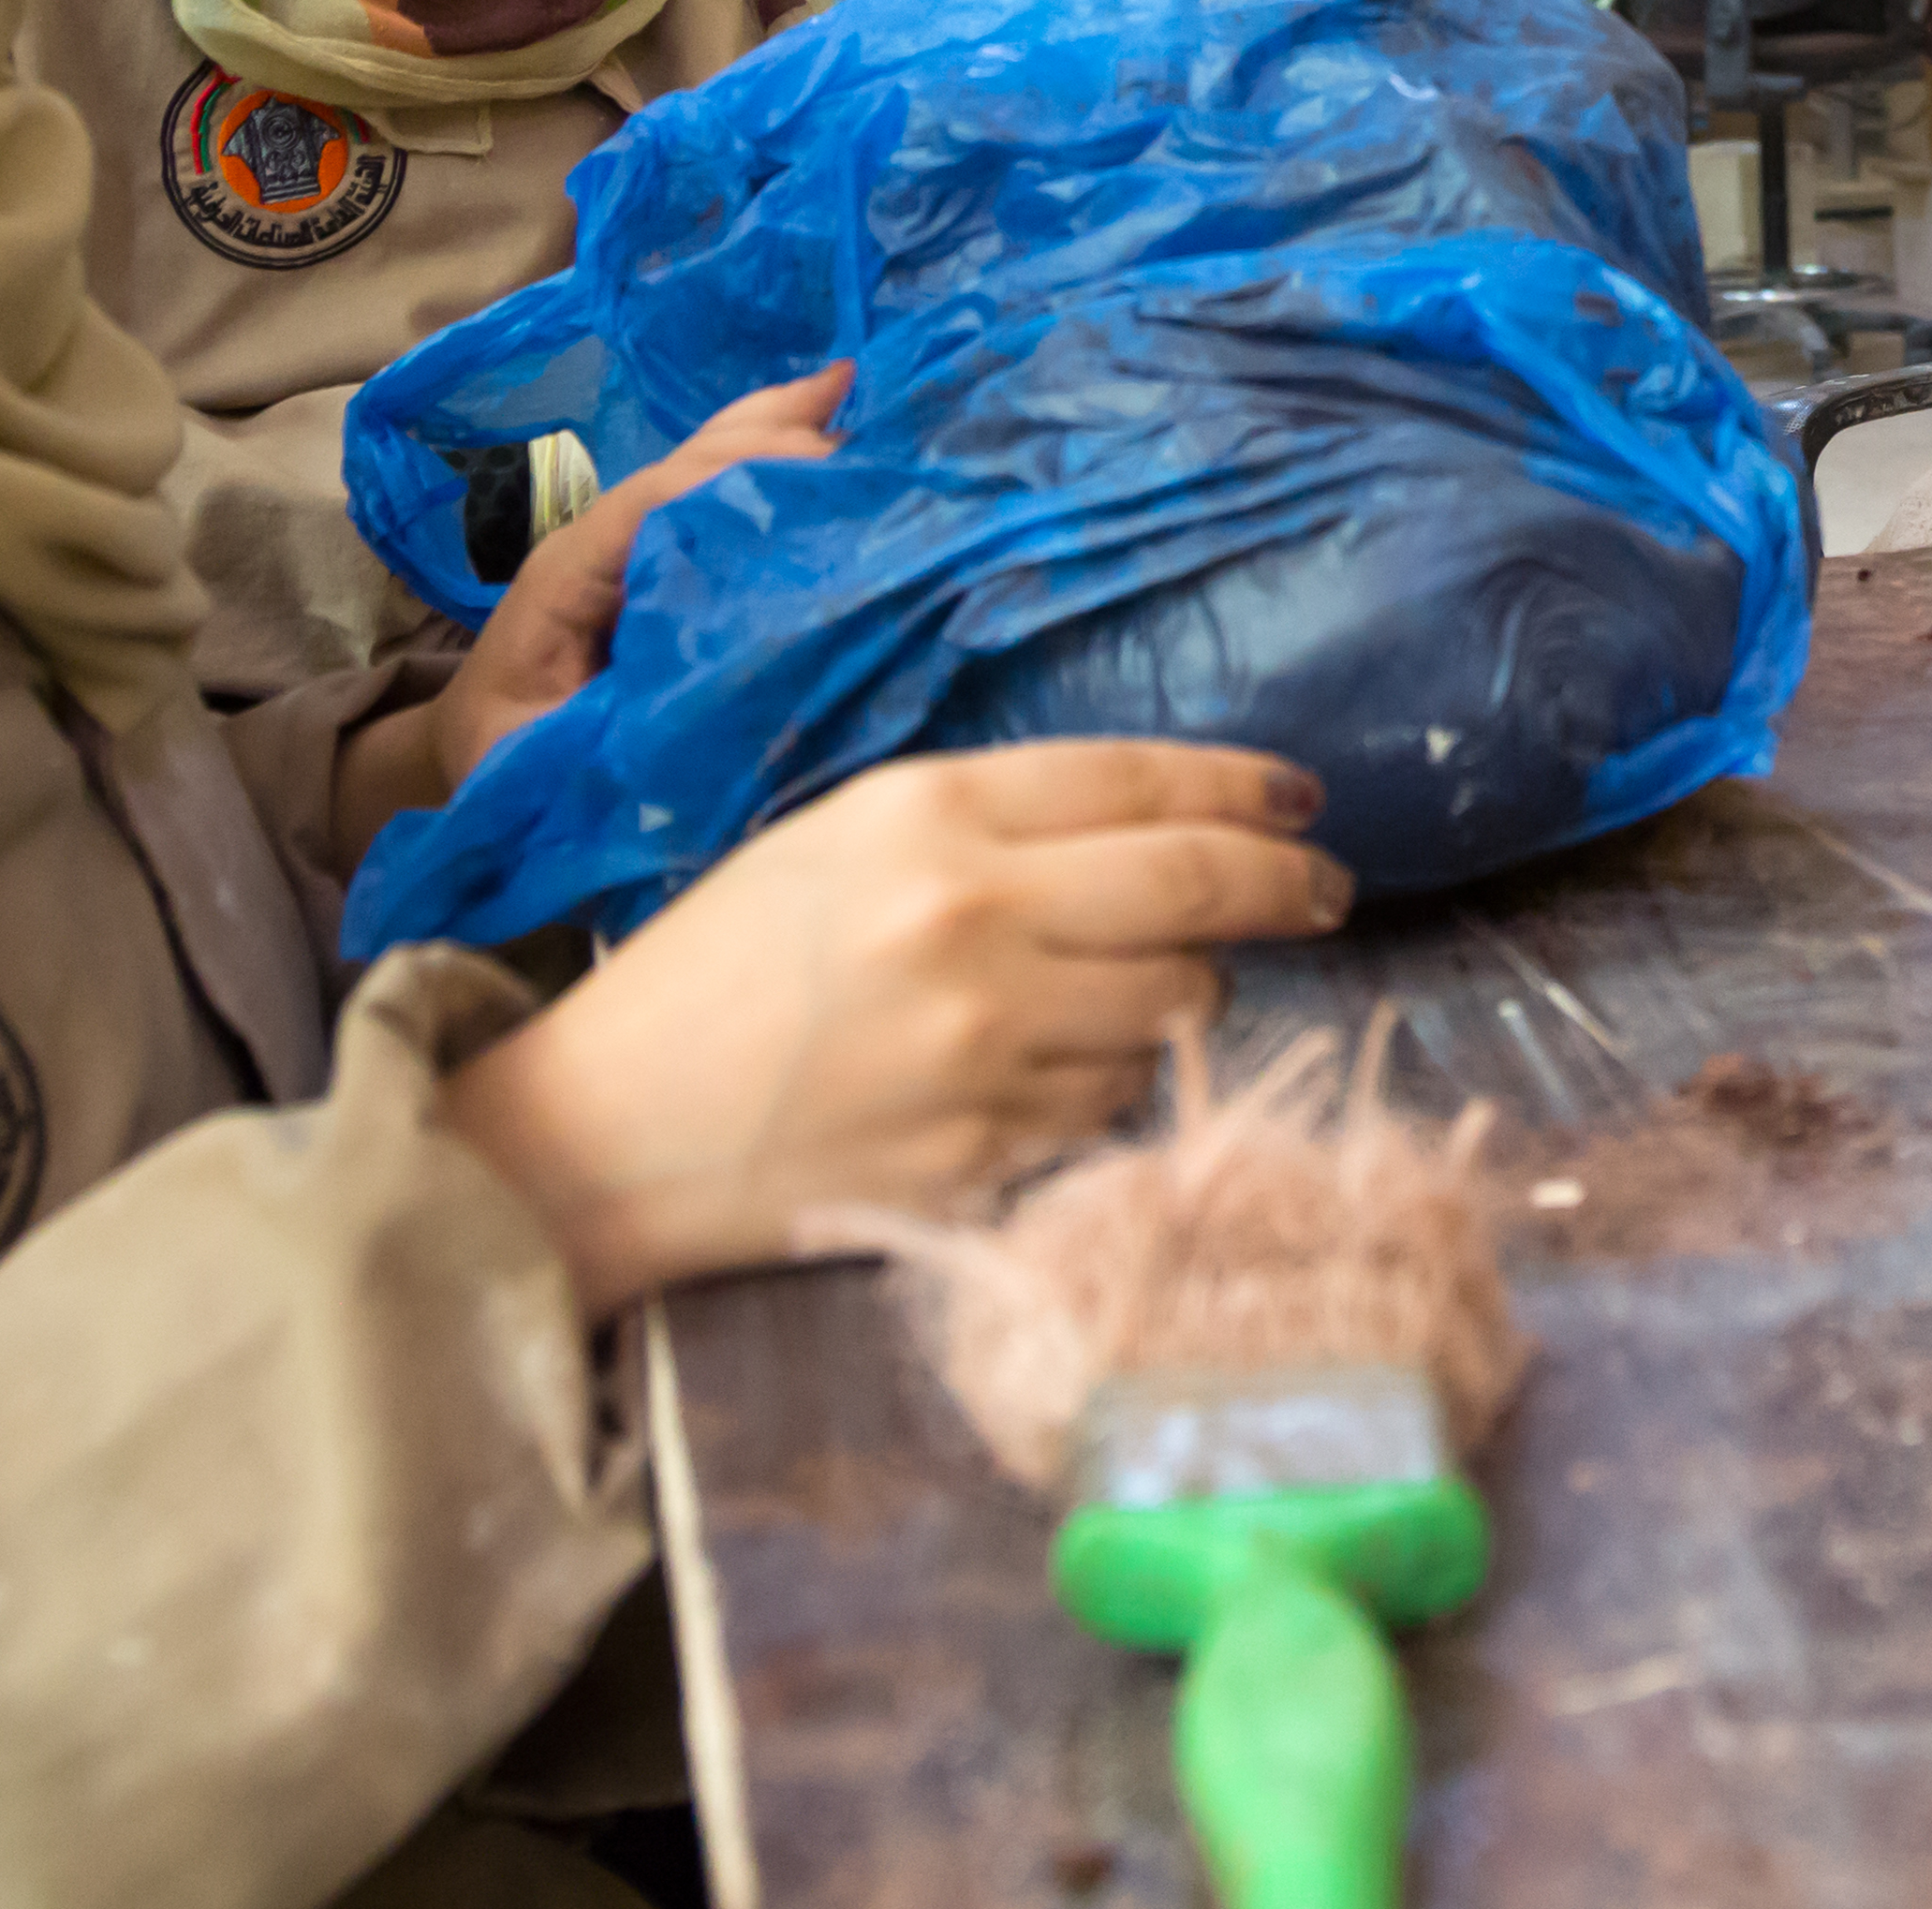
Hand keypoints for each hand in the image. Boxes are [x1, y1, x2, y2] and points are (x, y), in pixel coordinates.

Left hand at [333, 366, 853, 847]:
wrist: (468, 747)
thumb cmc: (498, 760)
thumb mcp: (533, 760)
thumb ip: (600, 736)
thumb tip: (694, 725)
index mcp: (568, 577)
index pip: (656, 501)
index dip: (737, 477)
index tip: (823, 471)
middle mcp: (601, 538)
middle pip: (692, 463)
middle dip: (777, 436)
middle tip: (873, 427)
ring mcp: (628, 538)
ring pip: (708, 464)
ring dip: (782, 430)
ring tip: (856, 391)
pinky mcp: (656, 553)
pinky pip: (716, 489)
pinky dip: (771, 452)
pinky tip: (825, 422)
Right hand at [440, 740, 1349, 1319]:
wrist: (607, 1133)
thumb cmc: (716, 973)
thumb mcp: (835, 842)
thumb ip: (986, 824)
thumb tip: (1153, 830)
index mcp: (926, 815)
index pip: (1145, 781)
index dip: (1249, 788)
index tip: (1306, 801)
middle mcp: (971, 918)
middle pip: (1203, 886)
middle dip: (1289, 884)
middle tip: (1325, 889)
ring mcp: (986, 1046)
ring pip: (1180, 1005)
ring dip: (1191, 994)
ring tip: (1151, 989)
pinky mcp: (989, 1151)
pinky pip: (1117, 1103)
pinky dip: (1116, 1081)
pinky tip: (1061, 1069)